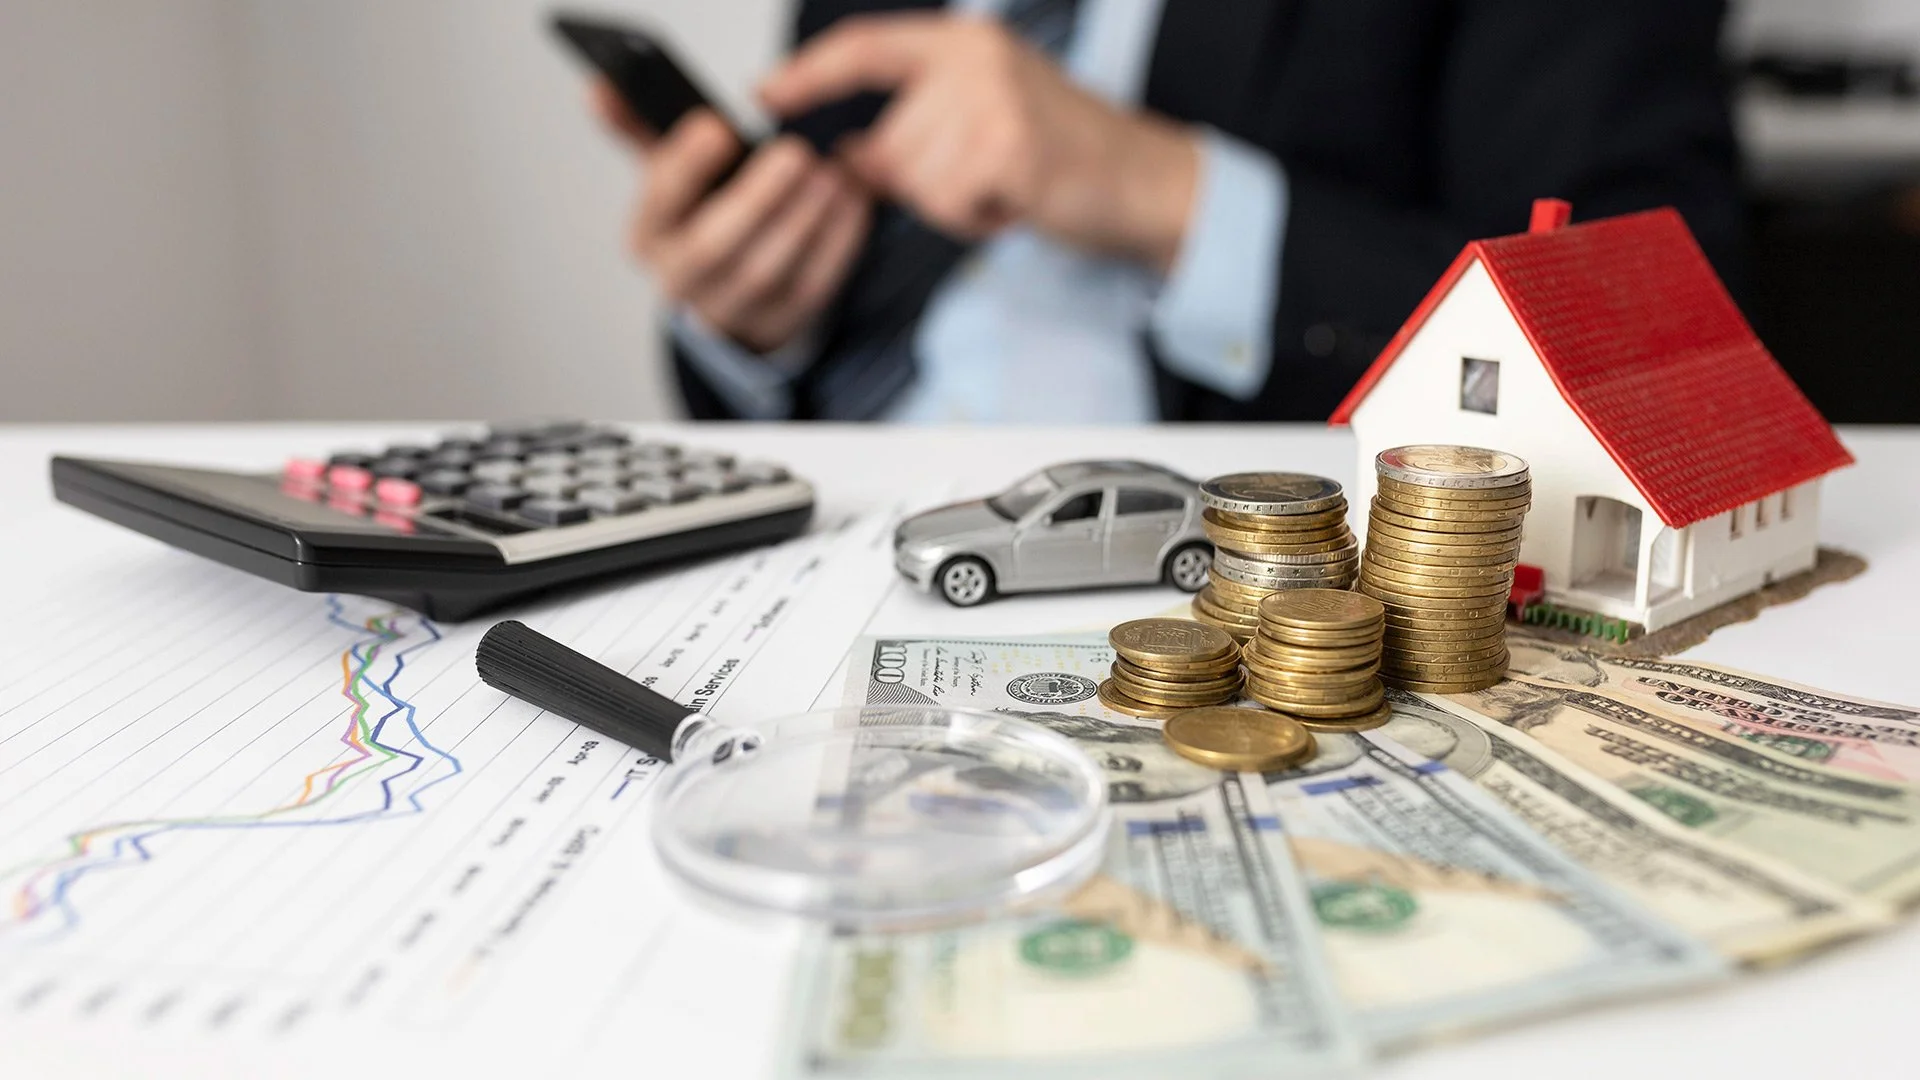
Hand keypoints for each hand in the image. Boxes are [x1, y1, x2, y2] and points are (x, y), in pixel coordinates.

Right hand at [590, 83, 870, 352]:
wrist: (729, 285)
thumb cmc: (701, 212)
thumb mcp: (669, 171)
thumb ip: (640, 127)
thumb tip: (599, 88)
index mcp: (648, 235)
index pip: (659, 202)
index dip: (687, 165)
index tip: (719, 126)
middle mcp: (681, 280)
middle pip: (713, 247)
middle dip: (755, 199)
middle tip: (794, 152)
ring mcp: (732, 308)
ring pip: (766, 271)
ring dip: (802, 220)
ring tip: (831, 173)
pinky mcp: (781, 321)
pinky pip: (812, 287)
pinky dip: (836, 243)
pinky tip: (852, 200)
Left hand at [759, 14, 1199, 271]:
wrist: (1144, 181)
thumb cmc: (1064, 154)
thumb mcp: (981, 123)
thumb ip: (912, 130)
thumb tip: (846, 157)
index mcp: (966, 42)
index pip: (866, 47)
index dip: (811, 72)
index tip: (767, 95)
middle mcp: (977, 60)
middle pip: (888, 140)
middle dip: (921, 179)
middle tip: (984, 176)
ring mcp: (995, 101)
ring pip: (916, 178)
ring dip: (953, 202)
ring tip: (1004, 186)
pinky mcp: (1011, 149)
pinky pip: (948, 203)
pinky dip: (975, 218)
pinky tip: (1014, 202)